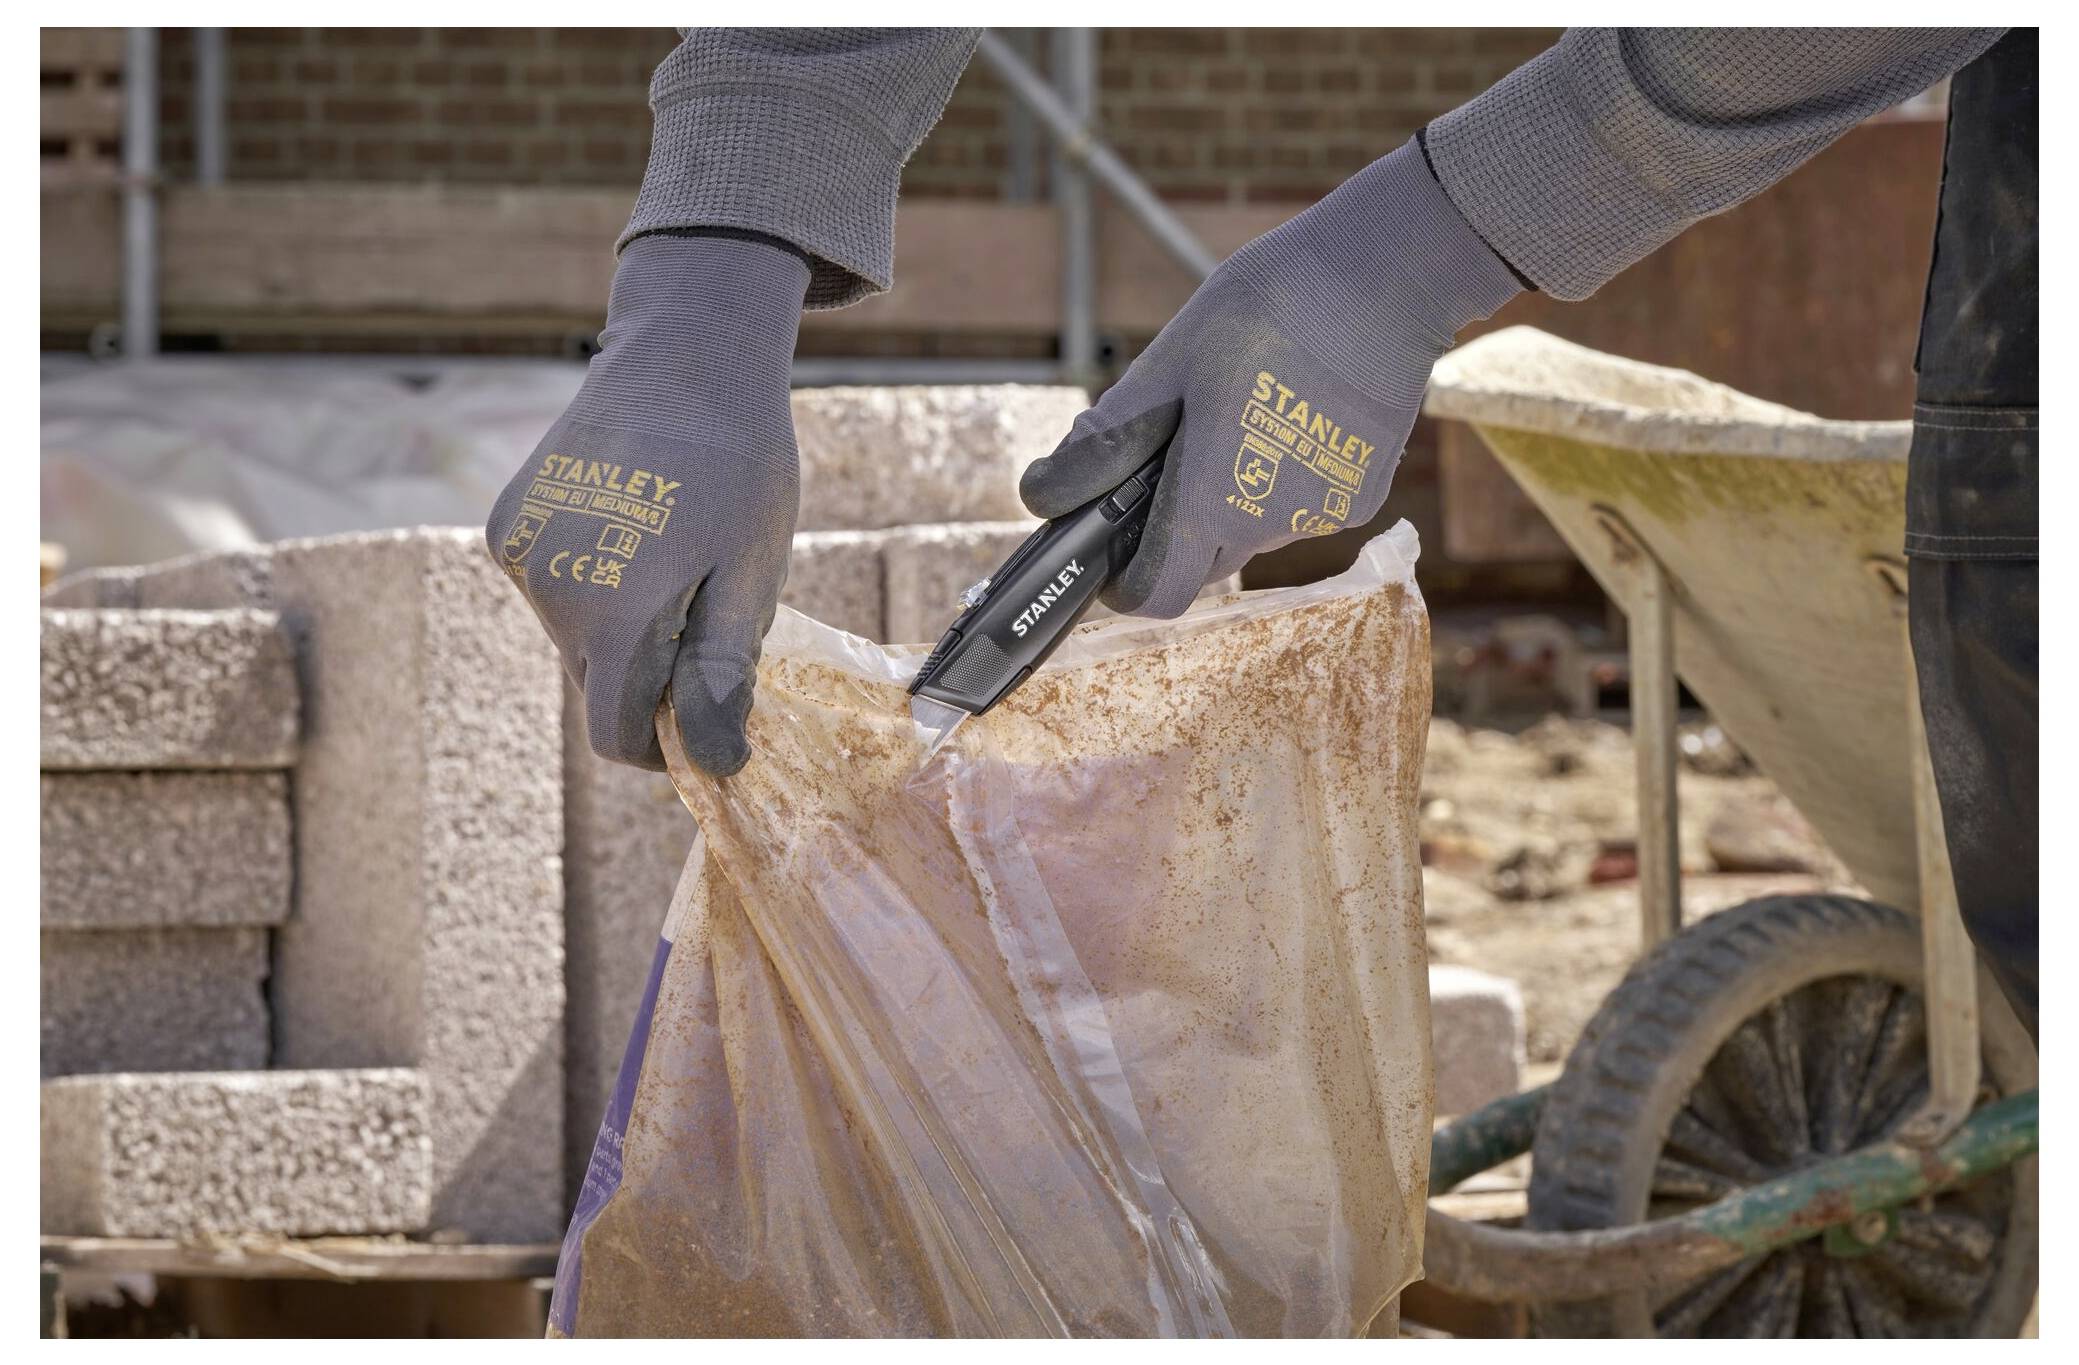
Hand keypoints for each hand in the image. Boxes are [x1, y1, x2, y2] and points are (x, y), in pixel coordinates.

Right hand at [485, 231, 809, 774]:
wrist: (687, 354)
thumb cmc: (741, 466)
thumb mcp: (751, 575)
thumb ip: (720, 674)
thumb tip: (712, 763)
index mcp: (612, 612)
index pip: (614, 734)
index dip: (664, 743)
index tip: (707, 714)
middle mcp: (549, 588)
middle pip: (594, 684)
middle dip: (647, 675)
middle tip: (705, 614)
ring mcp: (518, 554)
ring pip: (571, 637)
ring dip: (618, 626)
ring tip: (670, 557)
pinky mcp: (505, 525)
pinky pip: (550, 588)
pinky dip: (588, 583)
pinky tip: (628, 529)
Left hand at [1019, 139, 1521, 617]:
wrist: (1388, 275)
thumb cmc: (1270, 307)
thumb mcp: (1170, 361)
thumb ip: (1109, 437)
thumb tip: (1047, 493)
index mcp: (1216, 497)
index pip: (1156, 592)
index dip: (1124, 581)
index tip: (1109, 549)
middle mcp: (1272, 524)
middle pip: (1201, 563)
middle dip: (1173, 529)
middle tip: (1168, 455)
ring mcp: (1322, 514)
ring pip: (1251, 533)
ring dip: (1229, 497)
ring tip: (1237, 414)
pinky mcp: (1359, 496)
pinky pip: (1298, 508)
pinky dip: (1279, 478)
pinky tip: (1288, 412)